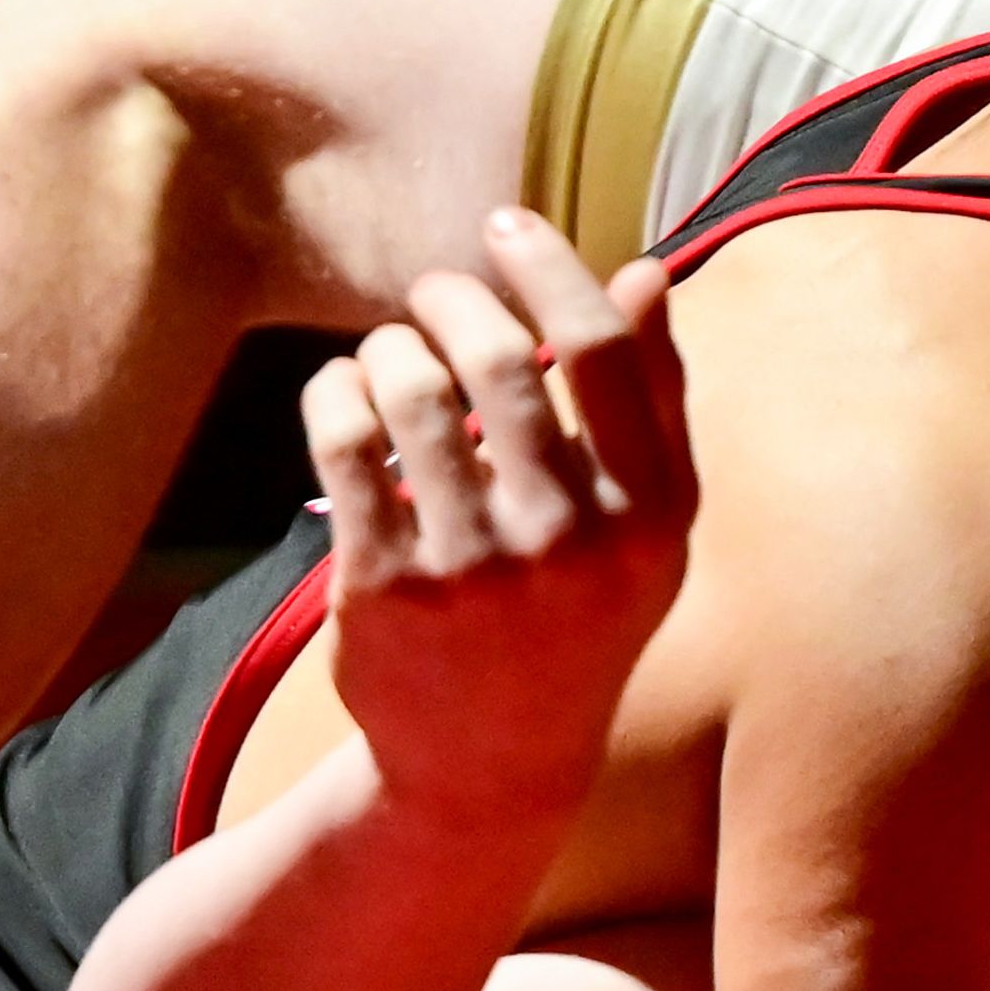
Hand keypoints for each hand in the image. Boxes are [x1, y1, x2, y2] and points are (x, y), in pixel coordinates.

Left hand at [302, 209, 695, 829]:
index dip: (547, 266)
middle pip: (499, 356)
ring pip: (409, 389)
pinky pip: (344, 442)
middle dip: (453, 299)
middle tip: (435, 298)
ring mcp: (472, 566)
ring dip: (388, 348)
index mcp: (649, 516)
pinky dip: (335, 393)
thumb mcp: (645, 527)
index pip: (603, 350)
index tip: (504, 226)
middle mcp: (570, 540)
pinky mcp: (383, 586)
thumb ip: (654, 402)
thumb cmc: (580, 617)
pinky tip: (345, 393)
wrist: (492, 765)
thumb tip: (646, 273)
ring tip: (390, 357)